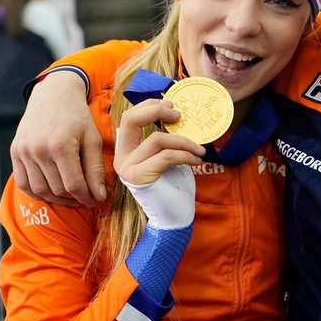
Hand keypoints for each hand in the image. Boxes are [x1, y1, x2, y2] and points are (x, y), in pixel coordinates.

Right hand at [10, 71, 104, 206]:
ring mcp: (24, 152)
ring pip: (40, 190)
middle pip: (57, 189)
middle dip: (74, 199)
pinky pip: (23, 183)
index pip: (74, 185)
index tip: (96, 200)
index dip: (86, 197)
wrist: (53, 94)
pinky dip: (37, 193)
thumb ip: (95, 169)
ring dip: (57, 199)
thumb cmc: (78, 116)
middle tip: (86, 198)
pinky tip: (52, 192)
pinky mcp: (15, 152)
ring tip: (71, 197)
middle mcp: (39, 150)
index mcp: (61, 145)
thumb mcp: (92, 138)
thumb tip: (99, 197)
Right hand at [115, 99, 205, 228]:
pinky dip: (186, 155)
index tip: (171, 104)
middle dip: (156, 111)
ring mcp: (128, 167)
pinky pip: (166, 156)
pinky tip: (197, 160)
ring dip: (184, 142)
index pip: (129, 117)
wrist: (175, 217)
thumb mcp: (168, 154)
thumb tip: (175, 112)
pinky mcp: (139, 177)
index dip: (149, 105)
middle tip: (179, 114)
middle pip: (131, 119)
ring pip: (157, 139)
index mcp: (126, 149)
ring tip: (199, 150)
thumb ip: (165, 137)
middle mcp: (122, 157)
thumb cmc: (174, 186)